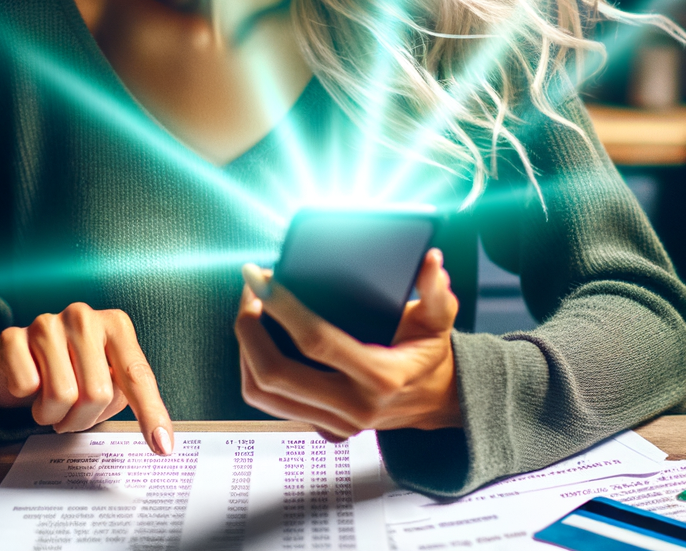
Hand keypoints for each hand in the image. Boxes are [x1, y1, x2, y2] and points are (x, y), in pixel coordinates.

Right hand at [0, 302, 173, 455]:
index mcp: (116, 325)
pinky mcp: (12, 336)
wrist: (19, 361)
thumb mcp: (106, 378)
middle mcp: (84, 317)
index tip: (163, 448)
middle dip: (83, 419)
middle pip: (97, 394)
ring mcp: (48, 323)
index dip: (150, 414)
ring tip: (50, 400)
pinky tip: (29, 382)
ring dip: (53, 415)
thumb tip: (160, 440)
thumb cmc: (72, 372)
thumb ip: (126, 396)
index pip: (137, 375)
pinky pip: (25, 387)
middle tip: (72, 414)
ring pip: (61, 396)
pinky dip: (25, 398)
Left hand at [236, 249, 461, 438]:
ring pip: (263, 394)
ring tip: (250, 309)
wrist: (437, 399)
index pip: (316, 341)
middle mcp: (354, 406)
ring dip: (246, 349)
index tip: (262, 278)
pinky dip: (253, 368)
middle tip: (250, 290)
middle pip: (276, 375)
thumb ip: (437, 289)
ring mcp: (335, 422)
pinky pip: (271, 403)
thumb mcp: (440, 317)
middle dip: (250, 329)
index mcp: (381, 375)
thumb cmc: (431, 351)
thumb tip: (430, 259)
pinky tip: (258, 336)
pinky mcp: (322, 426)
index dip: (283, 308)